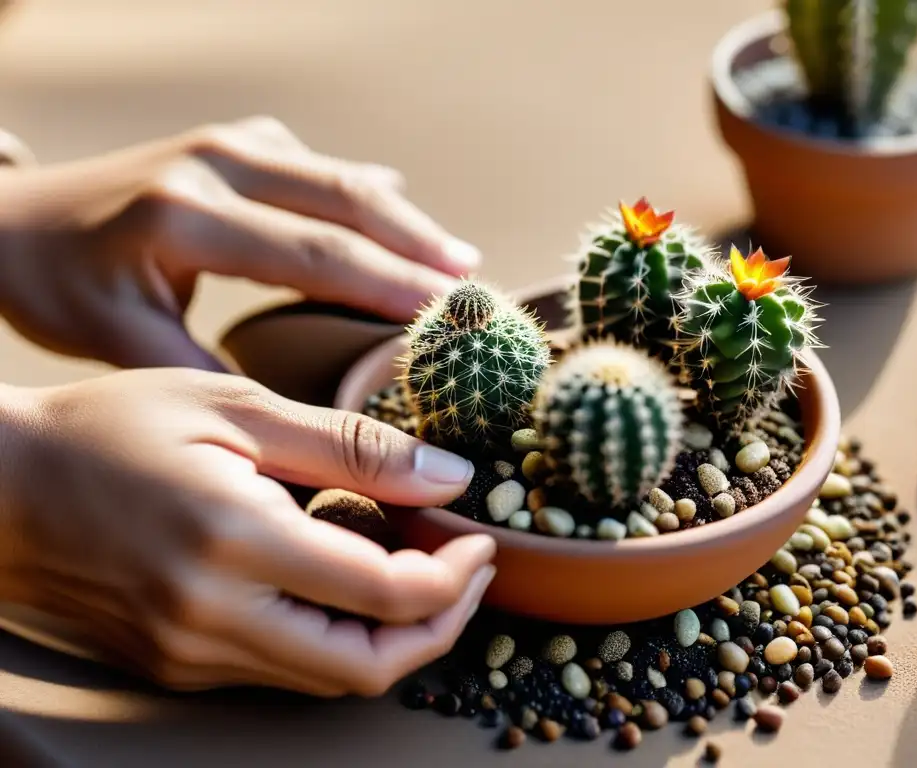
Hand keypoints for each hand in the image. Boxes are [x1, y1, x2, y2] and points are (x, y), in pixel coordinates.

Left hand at [0, 116, 479, 369]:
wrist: (11, 221)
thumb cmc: (60, 286)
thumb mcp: (122, 345)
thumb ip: (210, 376)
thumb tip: (294, 416)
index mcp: (187, 218)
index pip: (316, 254)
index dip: (390, 285)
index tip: (444, 316)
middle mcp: (215, 165)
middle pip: (346, 202)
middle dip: (418, 245)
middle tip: (474, 285)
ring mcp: (227, 145)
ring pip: (341, 177)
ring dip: (404, 218)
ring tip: (457, 258)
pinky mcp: (233, 142)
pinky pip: (318, 166)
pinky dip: (367, 196)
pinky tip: (402, 216)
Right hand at [0, 369, 494, 695]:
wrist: (1, 489)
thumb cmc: (114, 428)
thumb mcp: (236, 407)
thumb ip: (352, 447)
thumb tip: (450, 479)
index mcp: (234, 543)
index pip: (385, 595)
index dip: (455, 577)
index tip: (480, 542)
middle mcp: (213, 618)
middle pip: (367, 666)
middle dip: (440, 627)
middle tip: (469, 573)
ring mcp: (190, 654)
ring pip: (329, 678)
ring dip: (393, 636)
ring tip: (422, 573)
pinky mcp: (176, 666)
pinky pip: (283, 669)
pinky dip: (337, 636)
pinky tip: (350, 584)